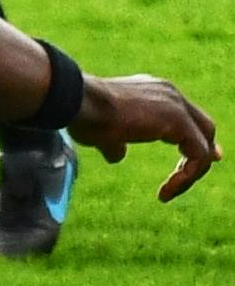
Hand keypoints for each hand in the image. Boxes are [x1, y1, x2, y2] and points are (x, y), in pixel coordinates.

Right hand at [71, 75, 220, 200]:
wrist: (81, 102)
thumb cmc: (85, 115)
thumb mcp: (103, 133)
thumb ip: (116, 143)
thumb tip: (117, 156)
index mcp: (155, 93)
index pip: (185, 116)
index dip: (193, 140)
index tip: (194, 161)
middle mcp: (170, 94)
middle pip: (203, 127)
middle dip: (205, 152)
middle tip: (202, 169)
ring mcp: (176, 105)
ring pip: (204, 143)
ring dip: (191, 172)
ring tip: (167, 192)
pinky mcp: (177, 120)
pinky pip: (197, 154)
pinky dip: (187, 176)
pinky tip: (165, 191)